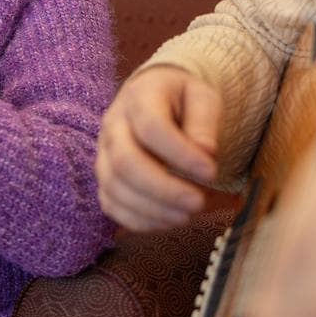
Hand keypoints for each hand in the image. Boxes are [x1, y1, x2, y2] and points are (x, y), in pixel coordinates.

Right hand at [96, 65, 220, 230]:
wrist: (157, 100)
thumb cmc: (183, 101)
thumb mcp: (203, 98)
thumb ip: (205, 122)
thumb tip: (205, 152)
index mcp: (139, 96)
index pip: (151, 127)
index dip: (180, 154)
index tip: (211, 172)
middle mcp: (113, 124)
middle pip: (125, 162)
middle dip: (163, 189)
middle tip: (198, 202)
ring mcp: (104, 153)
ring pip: (115, 187)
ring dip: (153, 208)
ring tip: (187, 215)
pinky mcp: (105, 178)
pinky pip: (111, 204)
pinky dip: (139, 219)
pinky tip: (168, 220)